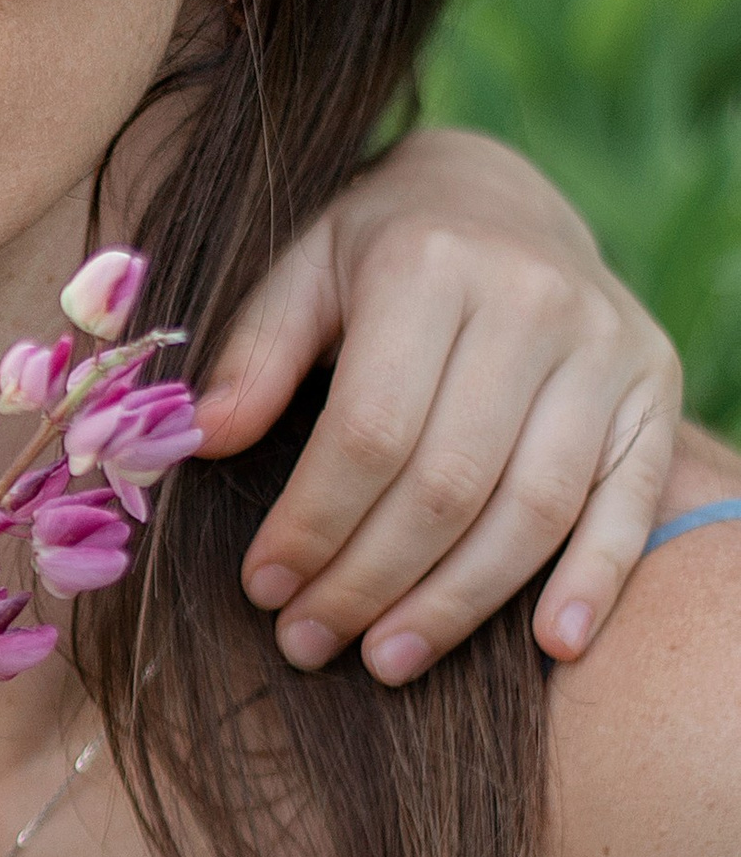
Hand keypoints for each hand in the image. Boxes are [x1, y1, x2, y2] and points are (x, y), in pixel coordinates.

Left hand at [193, 128, 678, 683]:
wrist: (505, 198)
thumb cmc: (383, 249)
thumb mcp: (304, 267)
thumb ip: (256, 352)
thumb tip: (202, 440)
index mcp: (430, 266)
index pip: (369, 431)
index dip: (314, 523)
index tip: (264, 588)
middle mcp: (533, 304)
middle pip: (449, 484)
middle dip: (370, 580)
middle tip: (309, 643)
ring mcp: (606, 350)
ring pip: (533, 509)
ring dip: (457, 603)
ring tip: (386, 658)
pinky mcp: (655, 390)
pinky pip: (628, 503)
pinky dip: (595, 582)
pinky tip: (549, 649)